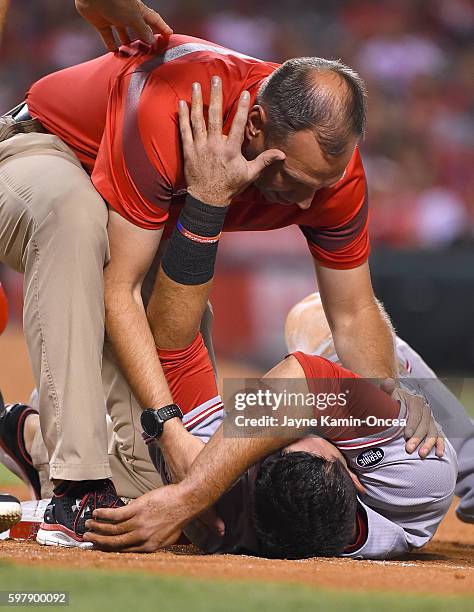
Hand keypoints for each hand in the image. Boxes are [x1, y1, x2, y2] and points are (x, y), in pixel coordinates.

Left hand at [75, 0, 172, 51]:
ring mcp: (114, 17)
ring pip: (123, 33)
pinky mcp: (101, 22)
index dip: (162, 27)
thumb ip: (142, 30)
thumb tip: (152, 41)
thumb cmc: (115, 1)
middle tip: (150, 50)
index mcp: (138, 10)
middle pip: (139, 28)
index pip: (154, 20)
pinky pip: (108, 36)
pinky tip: (115, 52)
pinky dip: (111, 44)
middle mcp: (127, 14)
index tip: (169, 36)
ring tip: (132, 53)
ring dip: (128, 43)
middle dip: (144, 38)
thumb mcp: (133, 17)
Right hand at [84, 484, 189, 551]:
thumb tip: (142, 543)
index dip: (108, 549)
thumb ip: (152, 542)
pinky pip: (115, 514)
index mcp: (148, 546)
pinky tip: (97, 512)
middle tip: (87, 537)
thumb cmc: (178, 516)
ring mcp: (138, 523)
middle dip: (98, 540)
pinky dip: (104, 514)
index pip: (123, 550)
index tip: (98, 546)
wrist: (186, 501)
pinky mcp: (137, 509)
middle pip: (114, 542)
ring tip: (89, 524)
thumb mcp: (168, 537)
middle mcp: (141, 537)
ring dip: (98, 527)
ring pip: (112, 529)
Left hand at [178, 76, 284, 205]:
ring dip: (196, 101)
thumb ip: (264, 161)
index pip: (238, 125)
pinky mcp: (189, 151)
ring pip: (197, 120)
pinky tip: (181, 103)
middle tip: (216, 78)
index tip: (245, 93)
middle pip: (215, 116)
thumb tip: (282, 154)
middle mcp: (215, 146)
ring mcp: (200, 147)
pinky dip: (183, 117)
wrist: (208, 200)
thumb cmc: (230, 187)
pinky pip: (185, 130)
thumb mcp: (250, 175)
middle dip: (215, 95)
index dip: (242, 108)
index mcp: (231, 150)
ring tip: (195, 84)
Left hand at [381, 378, 444, 458]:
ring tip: (421, 454)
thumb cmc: (391, 402)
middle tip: (409, 448)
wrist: (395, 408)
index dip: (412, 423)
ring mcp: (430, 420)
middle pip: (425, 424)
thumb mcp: (388, 395)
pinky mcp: (433, 429)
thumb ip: (387, 389)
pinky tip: (438, 453)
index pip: (416, 411)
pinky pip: (439, 436)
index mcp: (414, 400)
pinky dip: (440, 445)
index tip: (406, 434)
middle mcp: (425, 409)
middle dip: (418, 437)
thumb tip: (388, 381)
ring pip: (432, 432)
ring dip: (428, 444)